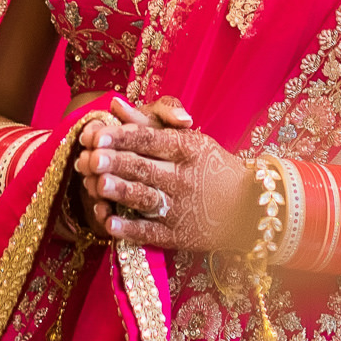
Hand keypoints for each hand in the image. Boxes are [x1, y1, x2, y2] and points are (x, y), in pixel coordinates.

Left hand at [74, 95, 257, 253]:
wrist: (249, 208)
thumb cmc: (212, 167)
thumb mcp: (187, 139)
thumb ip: (148, 123)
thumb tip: (115, 104)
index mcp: (187, 149)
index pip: (149, 140)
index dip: (121, 137)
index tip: (97, 135)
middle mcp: (184, 178)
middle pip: (144, 168)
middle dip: (116, 163)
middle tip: (91, 158)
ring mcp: (182, 208)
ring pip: (146, 199)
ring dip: (122, 192)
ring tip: (97, 186)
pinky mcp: (179, 236)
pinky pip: (151, 232)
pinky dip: (130, 229)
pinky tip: (110, 223)